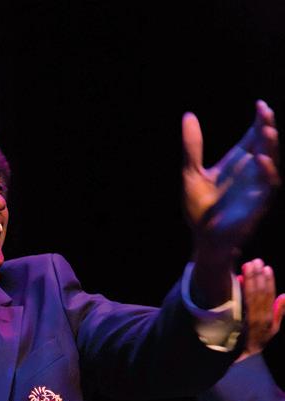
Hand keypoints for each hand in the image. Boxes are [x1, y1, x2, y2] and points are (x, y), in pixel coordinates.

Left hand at [183, 101, 279, 248]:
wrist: (202, 237)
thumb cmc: (200, 208)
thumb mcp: (191, 173)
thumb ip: (192, 147)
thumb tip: (188, 116)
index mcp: (238, 162)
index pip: (253, 136)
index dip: (259, 120)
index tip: (259, 105)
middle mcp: (251, 171)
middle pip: (265, 145)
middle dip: (267, 128)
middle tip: (266, 111)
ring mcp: (256, 187)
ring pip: (271, 162)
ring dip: (271, 147)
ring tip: (268, 130)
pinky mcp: (257, 204)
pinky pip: (267, 186)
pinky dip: (266, 172)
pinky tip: (260, 160)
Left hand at [238, 258, 284, 360]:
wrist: (235, 353)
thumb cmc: (255, 340)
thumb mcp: (271, 329)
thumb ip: (279, 312)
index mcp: (267, 319)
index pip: (269, 297)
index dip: (269, 282)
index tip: (267, 268)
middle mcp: (258, 318)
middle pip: (259, 293)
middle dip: (258, 276)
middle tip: (256, 261)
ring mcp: (246, 319)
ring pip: (249, 296)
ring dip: (249, 279)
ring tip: (248, 264)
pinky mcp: (235, 320)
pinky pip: (238, 302)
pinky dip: (238, 290)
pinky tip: (238, 278)